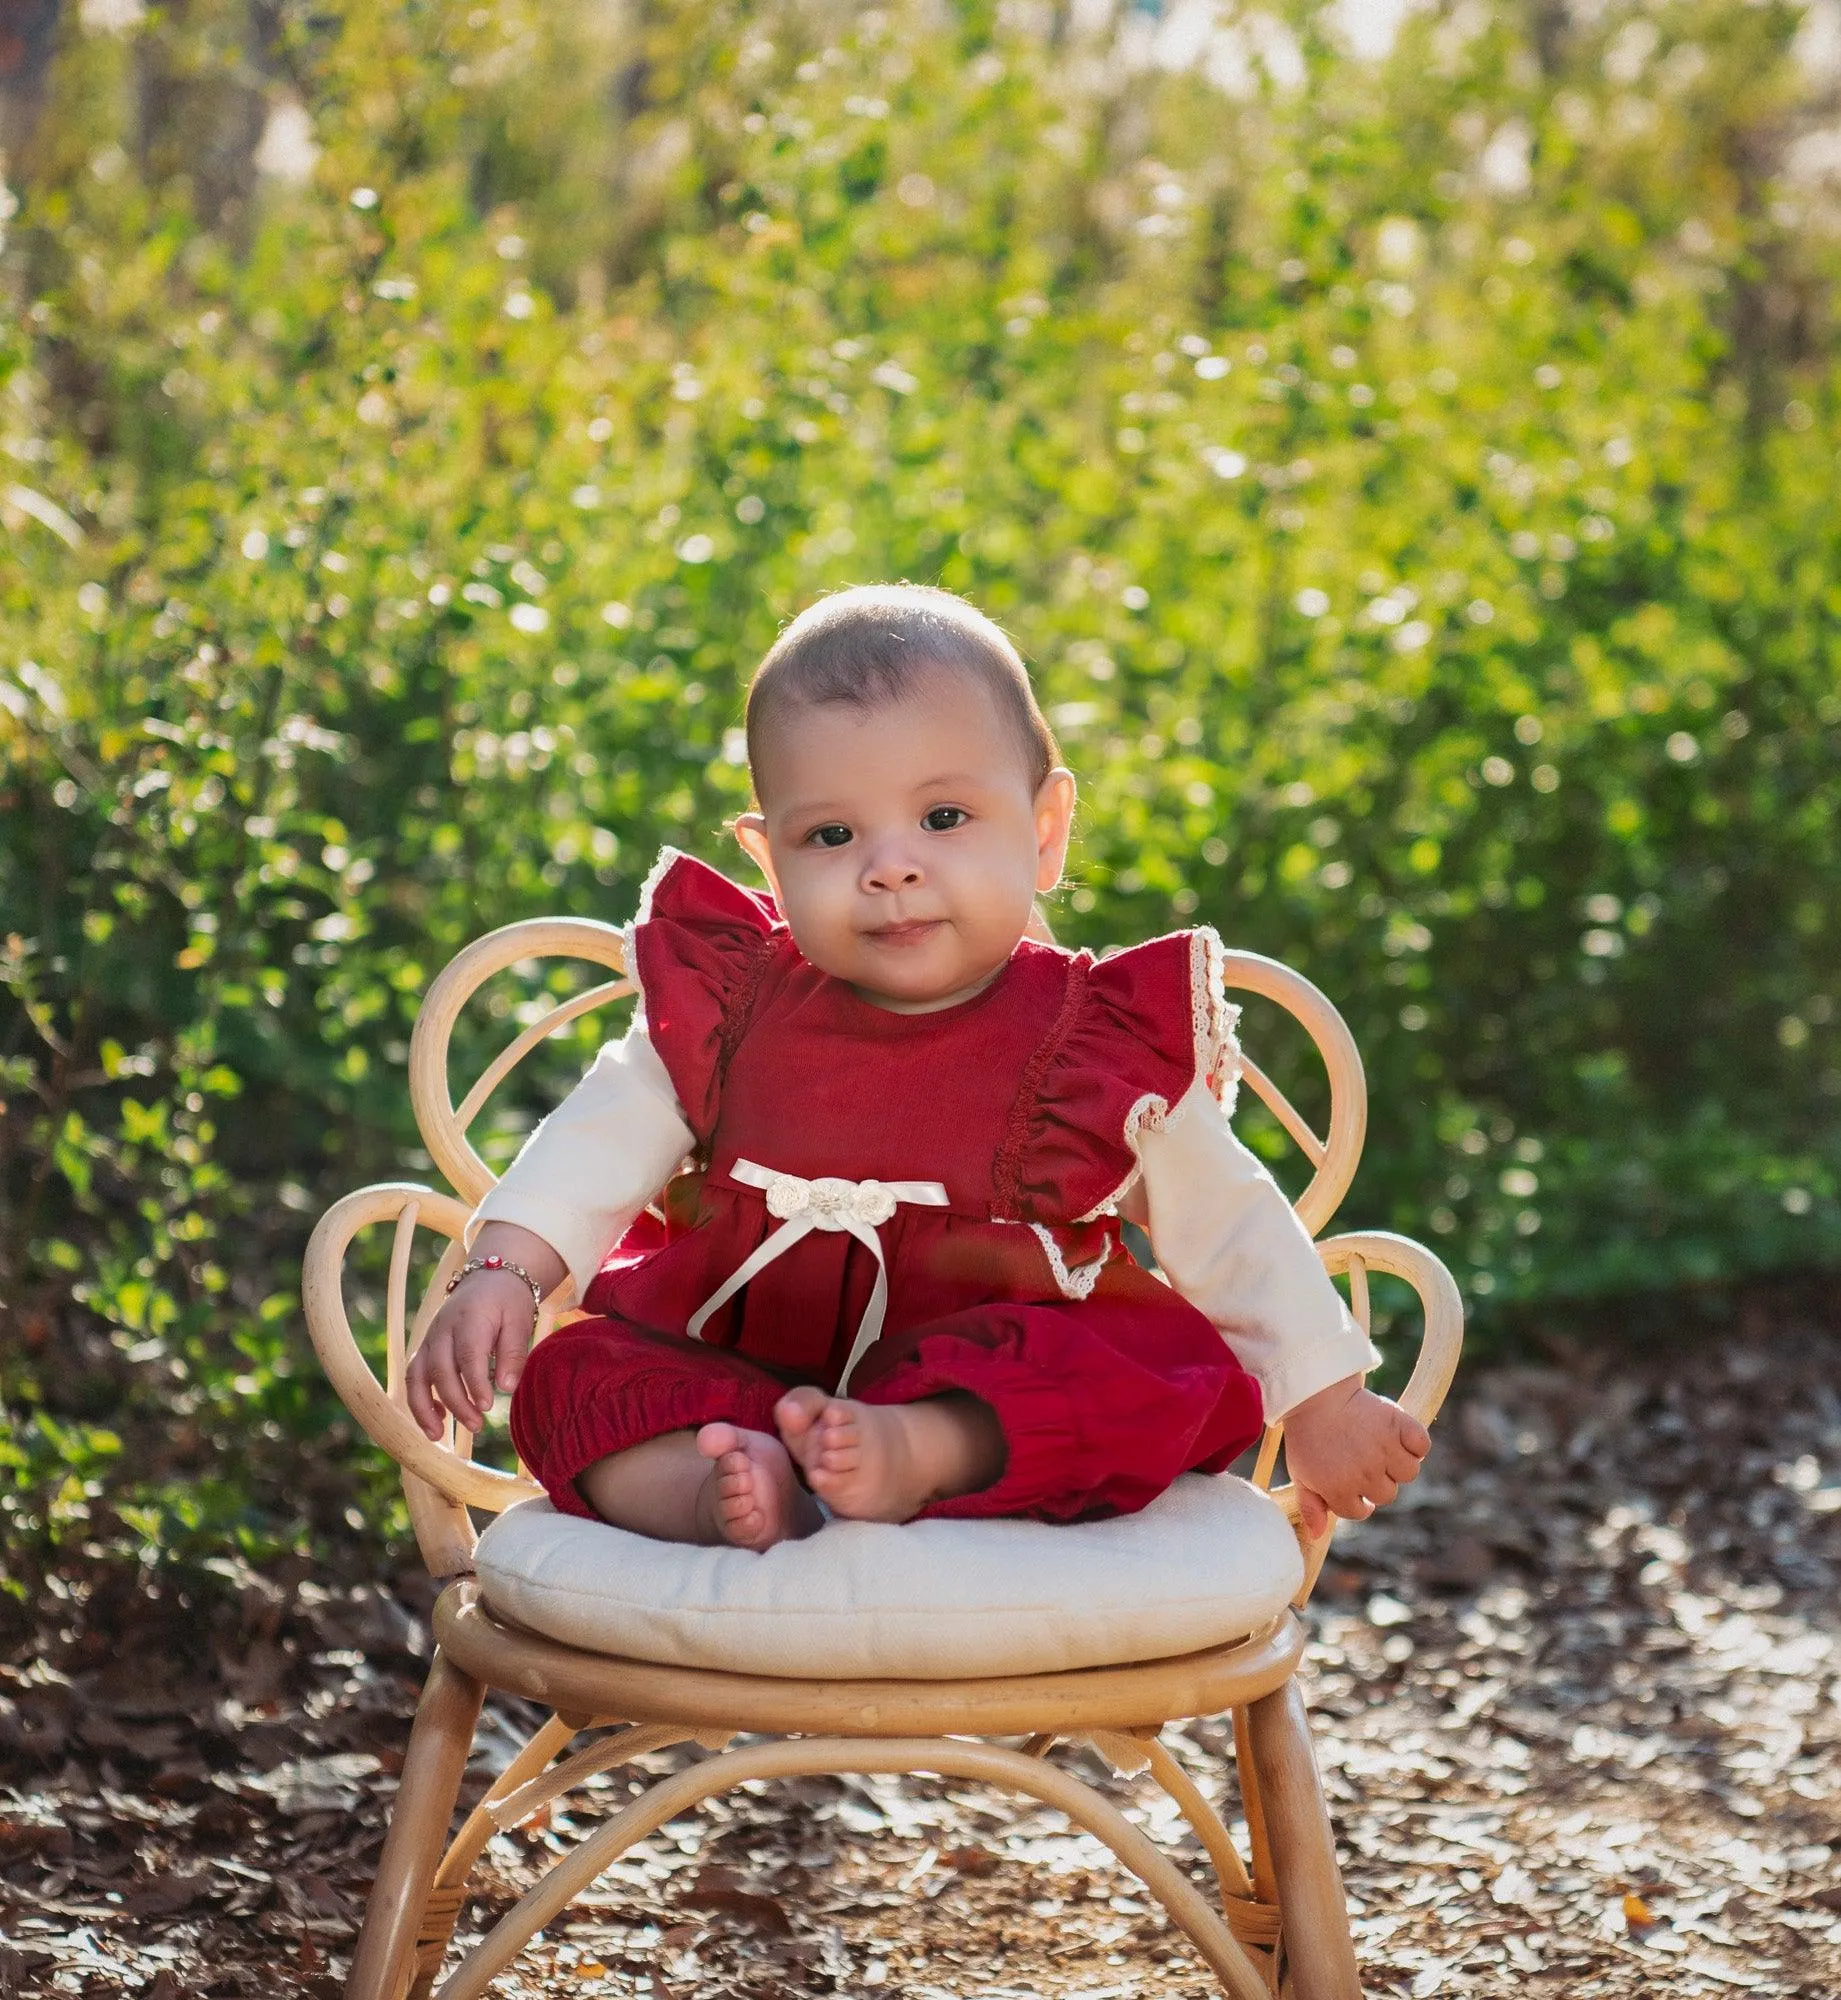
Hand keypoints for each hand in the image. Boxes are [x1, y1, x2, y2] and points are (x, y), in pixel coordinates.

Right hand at [404, 1271, 535, 1438]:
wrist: (489, 1278)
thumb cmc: (508, 1303)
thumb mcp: (520, 1321)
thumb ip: (514, 1353)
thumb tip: (506, 1389)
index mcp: (470, 1319)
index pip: (468, 1354)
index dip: (474, 1383)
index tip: (488, 1406)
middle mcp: (443, 1329)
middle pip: (440, 1369)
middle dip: (456, 1401)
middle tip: (478, 1425)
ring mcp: (429, 1338)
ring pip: (416, 1375)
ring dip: (423, 1407)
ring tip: (437, 1436)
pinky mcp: (425, 1348)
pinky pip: (413, 1376)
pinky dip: (419, 1399)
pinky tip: (438, 1420)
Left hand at [1281, 1374, 1429, 1538]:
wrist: (1315, 1392)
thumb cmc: (1307, 1434)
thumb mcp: (1300, 1472)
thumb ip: (1310, 1505)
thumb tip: (1317, 1535)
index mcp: (1340, 1489)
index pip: (1360, 1511)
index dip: (1354, 1498)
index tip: (1349, 1482)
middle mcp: (1366, 1474)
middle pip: (1386, 1494)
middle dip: (1375, 1481)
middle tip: (1360, 1458)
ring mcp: (1384, 1449)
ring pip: (1409, 1473)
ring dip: (1397, 1463)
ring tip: (1380, 1446)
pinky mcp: (1399, 1424)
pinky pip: (1421, 1445)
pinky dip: (1415, 1442)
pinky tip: (1399, 1436)